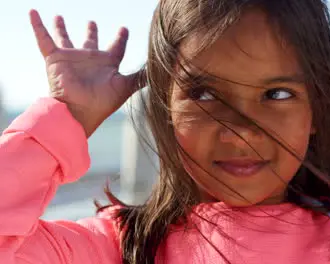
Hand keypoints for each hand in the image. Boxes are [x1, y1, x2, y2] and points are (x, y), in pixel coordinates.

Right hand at [29, 10, 144, 136]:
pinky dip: (37, 26)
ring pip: (66, 38)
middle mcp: (90, 60)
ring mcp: (72, 58)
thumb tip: (162, 70)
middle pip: (90, 42)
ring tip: (58, 16)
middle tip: (92, 22)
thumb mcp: (126, 86)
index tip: (124, 29)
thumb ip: (141, 77)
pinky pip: (44, 39)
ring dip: (62, 28)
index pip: (116, 47)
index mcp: (107, 65)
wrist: (79, 110)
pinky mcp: (56, 58)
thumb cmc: (103, 101)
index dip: (120, 38)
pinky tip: (33, 12)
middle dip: (91, 32)